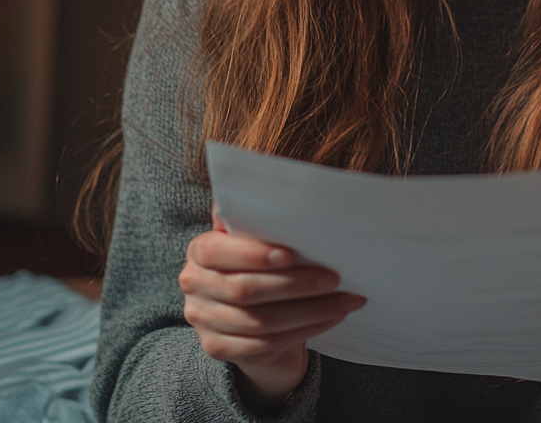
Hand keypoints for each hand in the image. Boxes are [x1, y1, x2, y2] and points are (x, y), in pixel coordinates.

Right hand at [179, 209, 365, 412]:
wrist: (257, 315)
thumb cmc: (265, 264)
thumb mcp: (260, 240)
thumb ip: (262, 221)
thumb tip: (285, 193)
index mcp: (200, 251)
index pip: (218, 252)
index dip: (254, 254)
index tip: (292, 254)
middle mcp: (194, 285)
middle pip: (244, 290)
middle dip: (295, 283)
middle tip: (334, 277)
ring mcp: (203, 321)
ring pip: (260, 321)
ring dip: (310, 310)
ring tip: (346, 300)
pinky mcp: (218, 348)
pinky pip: (265, 345)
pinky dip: (304, 331)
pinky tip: (332, 319)